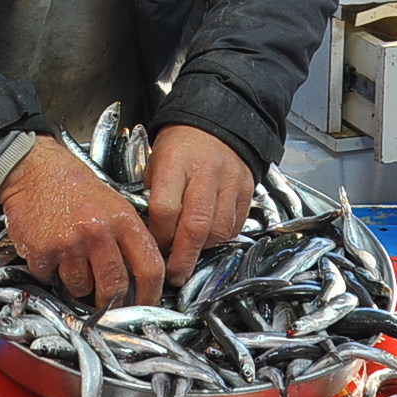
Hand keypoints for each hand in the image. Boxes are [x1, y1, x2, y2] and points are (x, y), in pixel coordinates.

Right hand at [0, 138, 164, 308]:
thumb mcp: (112, 202)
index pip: (149, 267)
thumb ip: (127, 236)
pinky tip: (51, 254)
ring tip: (71, 262)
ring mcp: (69, 244)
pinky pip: (51, 280)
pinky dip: (50, 274)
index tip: (146, 302)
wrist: (32, 169)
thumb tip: (139, 274)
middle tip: (105, 300)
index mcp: (122, 219)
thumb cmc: (71, 184)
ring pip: (81, 288)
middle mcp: (98, 232)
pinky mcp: (42, 252)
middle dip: (111, 301)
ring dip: (77, 284)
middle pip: (115, 288)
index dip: (151, 293)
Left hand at [145, 125, 254, 287]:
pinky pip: (235, 225)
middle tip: (174, 275)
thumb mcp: (155, 160)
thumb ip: (154, 194)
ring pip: (218, 230)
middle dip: (183, 257)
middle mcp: (205, 173)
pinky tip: (208, 238)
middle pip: (195, 226)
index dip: (158, 236)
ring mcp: (230, 182)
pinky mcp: (247, 190)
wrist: (216, 121)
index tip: (153, 248)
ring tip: (190, 253)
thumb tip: (149, 233)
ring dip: (203, 249)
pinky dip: (221, 238)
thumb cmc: (180, 145)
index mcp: (176, 162)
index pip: (165, 210)